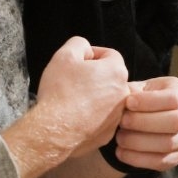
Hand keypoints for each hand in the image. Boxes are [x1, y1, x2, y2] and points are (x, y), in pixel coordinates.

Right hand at [33, 36, 129, 154]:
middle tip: (73, 79)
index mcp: (116, 72)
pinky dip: (91, 115)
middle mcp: (123, 94)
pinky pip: (102, 119)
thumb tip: (85, 49)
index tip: (79, 60)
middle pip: (110, 77)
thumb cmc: (60, 92)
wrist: (55, 130)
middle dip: (93, 75)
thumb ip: (79, 44)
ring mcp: (117, 116)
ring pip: (107, 99)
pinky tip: (75, 115)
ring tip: (73, 98)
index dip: (93, 54)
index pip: (110, 54)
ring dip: (94, 96)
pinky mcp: (108, 133)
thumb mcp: (64, 55)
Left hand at [111, 75, 177, 170]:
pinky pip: (161, 162)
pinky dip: (139, 159)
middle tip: (123, 121)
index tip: (128, 102)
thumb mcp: (138, 89)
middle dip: (145, 122)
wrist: (143, 119)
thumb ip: (131, 90)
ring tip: (120, 137)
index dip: (150, 102)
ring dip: (140, 142)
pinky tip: (121, 152)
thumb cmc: (141, 100)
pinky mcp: (177, 157)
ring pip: (168, 143)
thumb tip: (118, 92)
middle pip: (175, 121)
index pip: (173, 98)